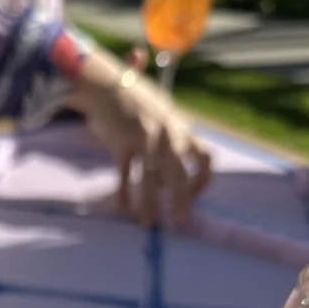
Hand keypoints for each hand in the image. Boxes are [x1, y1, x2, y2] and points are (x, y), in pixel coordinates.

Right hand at [69, 48, 210, 226]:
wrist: (106, 84)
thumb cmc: (133, 97)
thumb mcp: (161, 111)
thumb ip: (172, 133)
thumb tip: (175, 160)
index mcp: (180, 127)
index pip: (202, 157)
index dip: (202, 180)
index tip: (195, 195)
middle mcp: (166, 135)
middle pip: (178, 174)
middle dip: (181, 201)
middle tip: (180, 223)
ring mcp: (143, 140)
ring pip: (150, 179)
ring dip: (149, 204)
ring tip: (149, 223)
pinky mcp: (122, 144)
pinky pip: (125, 173)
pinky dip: (123, 191)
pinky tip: (122, 206)